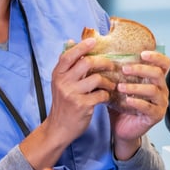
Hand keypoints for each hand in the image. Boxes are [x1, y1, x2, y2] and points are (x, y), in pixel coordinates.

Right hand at [21, 37, 115, 169]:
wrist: (58, 128)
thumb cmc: (64, 103)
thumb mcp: (60, 83)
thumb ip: (68, 66)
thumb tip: (71, 41)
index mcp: (58, 74)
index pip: (69, 55)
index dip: (82, 46)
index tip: (94, 41)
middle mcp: (63, 82)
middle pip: (87, 62)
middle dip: (103, 62)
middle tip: (111, 65)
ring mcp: (72, 94)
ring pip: (97, 78)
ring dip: (108, 82)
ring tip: (110, 86)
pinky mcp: (82, 105)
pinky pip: (102, 94)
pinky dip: (107, 95)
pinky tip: (106, 97)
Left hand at [108, 50, 169, 156]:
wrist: (121, 129)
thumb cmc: (121, 105)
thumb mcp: (119, 86)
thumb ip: (116, 73)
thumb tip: (100, 56)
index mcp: (155, 80)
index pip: (164, 63)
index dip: (156, 57)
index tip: (142, 53)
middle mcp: (161, 89)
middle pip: (158, 74)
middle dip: (141, 69)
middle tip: (124, 69)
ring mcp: (161, 103)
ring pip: (153, 90)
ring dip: (136, 87)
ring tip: (120, 87)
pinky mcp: (156, 115)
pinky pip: (148, 107)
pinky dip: (137, 102)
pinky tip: (127, 100)